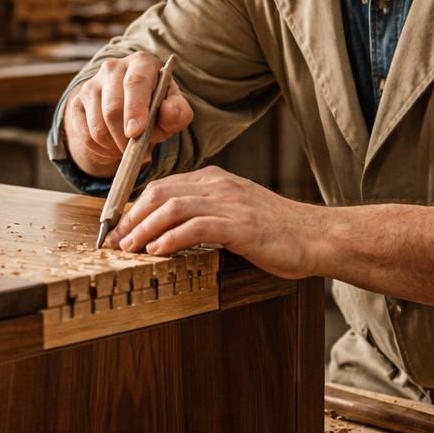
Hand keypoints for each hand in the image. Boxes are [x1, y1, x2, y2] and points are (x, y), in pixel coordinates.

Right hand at [62, 52, 193, 179]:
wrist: (131, 106)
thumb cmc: (157, 105)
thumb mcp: (174, 108)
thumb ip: (178, 111)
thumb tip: (168, 112)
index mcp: (140, 63)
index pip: (135, 82)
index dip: (135, 109)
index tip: (136, 133)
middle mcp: (112, 68)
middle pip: (112, 108)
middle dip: (125, 138)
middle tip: (137, 152)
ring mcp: (91, 84)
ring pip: (98, 126)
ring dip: (114, 146)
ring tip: (128, 150)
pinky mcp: (77, 103)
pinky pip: (86, 135)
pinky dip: (101, 149)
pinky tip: (113, 148)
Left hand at [107, 166, 319, 279]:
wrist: (317, 236)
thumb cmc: (277, 231)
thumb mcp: (235, 212)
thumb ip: (205, 213)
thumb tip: (167, 230)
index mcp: (215, 180)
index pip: (163, 186)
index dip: (135, 207)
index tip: (119, 229)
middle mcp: (219, 185)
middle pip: (161, 192)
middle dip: (133, 217)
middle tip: (116, 241)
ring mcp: (231, 203)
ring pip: (173, 207)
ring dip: (146, 228)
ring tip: (131, 249)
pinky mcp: (241, 226)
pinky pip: (196, 227)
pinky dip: (171, 238)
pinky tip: (158, 252)